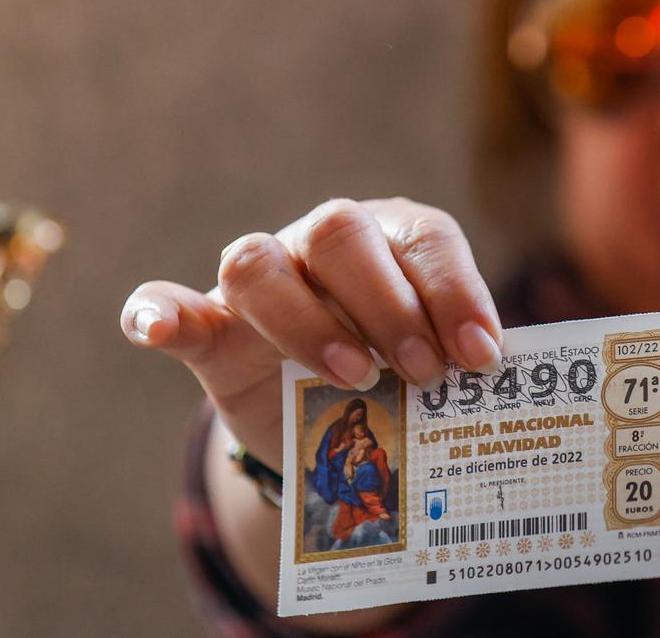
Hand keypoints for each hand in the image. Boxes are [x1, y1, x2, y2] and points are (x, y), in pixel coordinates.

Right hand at [120, 198, 502, 469]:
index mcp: (396, 241)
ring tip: (355, 377)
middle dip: (388, 303)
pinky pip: (170, 305)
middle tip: (424, 371)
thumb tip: (501, 382)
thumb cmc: (401, 384)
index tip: (482, 356)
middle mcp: (325, 245)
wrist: (332, 428)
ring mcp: (263, 283)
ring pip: (259, 263)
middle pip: (339, 233)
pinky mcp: (212, 331)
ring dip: (307, 320)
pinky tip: (159, 330)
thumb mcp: (437, 371)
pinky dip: (158, 311)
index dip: (456, 292)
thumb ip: (456, 364)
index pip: (425, 240)